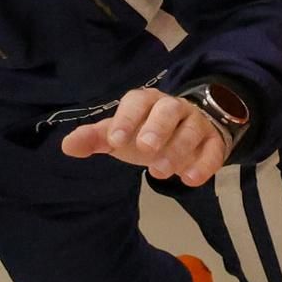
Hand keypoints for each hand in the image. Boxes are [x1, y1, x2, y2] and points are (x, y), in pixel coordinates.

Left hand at [61, 86, 233, 186]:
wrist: (184, 131)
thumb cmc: (145, 131)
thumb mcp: (119, 135)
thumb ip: (95, 139)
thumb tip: (67, 146)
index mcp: (146, 102)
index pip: (136, 103)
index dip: (125, 120)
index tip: (113, 141)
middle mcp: (173, 108)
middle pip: (168, 110)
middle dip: (156, 128)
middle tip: (144, 149)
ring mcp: (196, 123)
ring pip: (191, 131)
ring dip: (178, 150)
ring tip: (159, 173)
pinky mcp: (214, 141)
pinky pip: (214, 149)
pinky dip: (205, 164)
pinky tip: (190, 179)